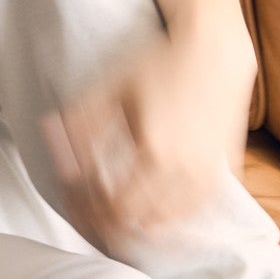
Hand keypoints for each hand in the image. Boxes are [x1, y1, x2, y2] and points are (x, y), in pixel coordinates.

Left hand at [41, 33, 242, 251]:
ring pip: (167, 225)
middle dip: (105, 223)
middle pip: (136, 222)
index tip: (69, 201)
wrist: (213, 52)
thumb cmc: (158, 64)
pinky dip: (169, 219)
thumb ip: (81, 125)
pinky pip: (194, 213)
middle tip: (84, 212)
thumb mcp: (111, 88)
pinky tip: (150, 212)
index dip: (86, 210)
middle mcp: (183, 172)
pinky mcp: (223, 173)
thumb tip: (57, 160)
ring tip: (111, 215)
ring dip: (136, 226)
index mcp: (152, 152)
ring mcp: (207, 176)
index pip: (111, 206)